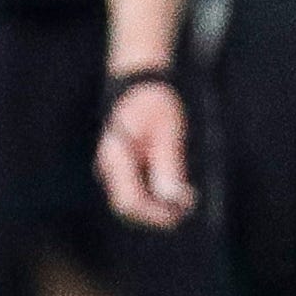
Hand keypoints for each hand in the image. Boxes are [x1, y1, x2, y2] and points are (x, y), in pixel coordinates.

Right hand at [97, 79, 194, 228]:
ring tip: (186, 197)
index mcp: (116, 157)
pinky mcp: (122, 165)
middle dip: (157, 213)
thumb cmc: (154, 101)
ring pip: (132, 199)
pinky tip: (174, 186)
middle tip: (187, 208)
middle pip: (128, 206)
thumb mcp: (168, 131)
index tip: (180, 213)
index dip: (155, 215)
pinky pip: (135, 188)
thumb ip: (168, 166)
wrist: (139, 81)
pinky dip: (154, 194)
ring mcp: (113, 167)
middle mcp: (108, 166)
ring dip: (157, 205)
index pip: (129, 202)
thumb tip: (172, 199)